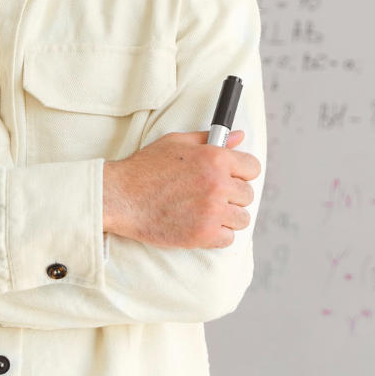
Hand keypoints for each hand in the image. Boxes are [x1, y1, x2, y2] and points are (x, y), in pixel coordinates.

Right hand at [103, 129, 260, 248]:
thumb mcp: (178, 142)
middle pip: (248, 195)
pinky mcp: (202, 234)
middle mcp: (218, 184)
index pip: (253, 168)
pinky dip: (217, 235)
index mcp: (215, 158)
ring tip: (208, 212)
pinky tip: (202, 225)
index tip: (232, 177)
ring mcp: (212, 211)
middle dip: (233, 196)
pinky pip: (228, 239)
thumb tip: (239, 136)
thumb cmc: (146, 168)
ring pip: (242, 219)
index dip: (242, 173)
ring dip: (228, 217)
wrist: (121, 197)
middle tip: (213, 196)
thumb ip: (210, 139)